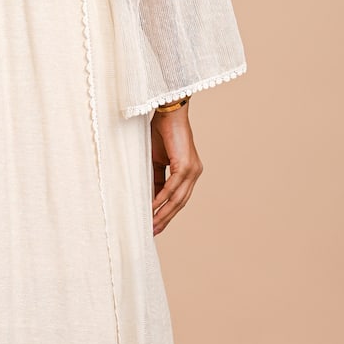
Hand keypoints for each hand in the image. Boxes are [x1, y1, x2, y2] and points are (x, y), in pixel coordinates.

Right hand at [150, 105, 202, 234]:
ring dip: (164, 213)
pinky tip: (152, 207)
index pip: (178, 198)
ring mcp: (192, 170)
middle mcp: (194, 173)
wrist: (167, 112)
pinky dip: (161, 198)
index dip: (166, 212)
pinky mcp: (185, 165)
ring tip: (152, 224)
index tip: (156, 225)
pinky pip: (172, 187)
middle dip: (166, 218)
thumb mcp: (155, 161)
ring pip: (178, 198)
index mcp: (188, 172)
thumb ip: (155, 179)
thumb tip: (149, 198)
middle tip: (154, 231)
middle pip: (180, 203)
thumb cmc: (160, 133)